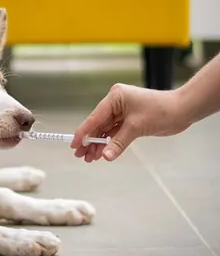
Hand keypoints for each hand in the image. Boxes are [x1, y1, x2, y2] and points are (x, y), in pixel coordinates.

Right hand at [71, 84, 187, 161]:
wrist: (182, 110)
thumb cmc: (161, 110)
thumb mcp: (136, 127)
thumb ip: (119, 142)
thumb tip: (106, 156)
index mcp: (114, 97)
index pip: (94, 117)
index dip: (83, 132)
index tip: (74, 144)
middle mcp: (116, 103)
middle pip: (98, 125)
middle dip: (90, 141)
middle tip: (80, 155)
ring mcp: (122, 112)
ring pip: (105, 130)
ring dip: (99, 144)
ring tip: (90, 158)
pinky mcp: (129, 120)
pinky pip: (115, 133)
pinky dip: (109, 143)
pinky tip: (103, 153)